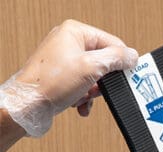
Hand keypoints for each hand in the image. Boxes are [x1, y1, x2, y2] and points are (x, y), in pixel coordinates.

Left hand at [0, 19, 137, 135]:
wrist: (27, 106)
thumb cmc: (50, 83)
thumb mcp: (92, 67)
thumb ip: (116, 58)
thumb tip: (132, 56)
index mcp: (75, 32)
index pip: (113, 42)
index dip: (122, 61)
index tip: (128, 76)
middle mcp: (69, 42)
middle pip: (104, 61)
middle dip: (103, 81)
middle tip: (98, 88)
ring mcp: (65, 60)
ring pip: (95, 77)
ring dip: (92, 92)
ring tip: (83, 96)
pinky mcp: (63, 77)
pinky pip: (84, 86)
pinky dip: (84, 97)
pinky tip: (78, 103)